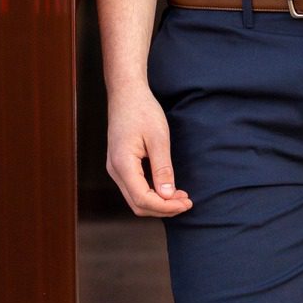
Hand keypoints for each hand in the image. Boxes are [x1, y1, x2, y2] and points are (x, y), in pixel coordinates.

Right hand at [106, 86, 193, 216]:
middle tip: (187, 202)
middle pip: (138, 204)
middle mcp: (115, 170)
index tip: (186, 203)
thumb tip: (168, 196)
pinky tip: (167, 189)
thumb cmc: (142, 110)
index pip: (143, 199)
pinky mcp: (120, 165)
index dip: (166, 207)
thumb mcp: (158, 138)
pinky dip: (151, 194)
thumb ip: (162, 169)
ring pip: (135, 199)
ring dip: (158, 203)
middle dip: (163, 208)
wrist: (126, 93)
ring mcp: (115, 168)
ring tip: (180, 197)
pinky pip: (134, 188)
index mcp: (122, 164)